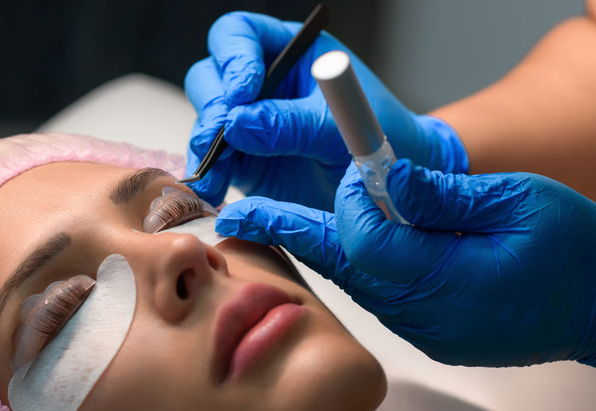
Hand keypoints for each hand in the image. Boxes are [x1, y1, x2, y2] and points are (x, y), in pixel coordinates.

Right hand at [185, 11, 468, 207]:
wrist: (390, 186)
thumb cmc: (379, 137)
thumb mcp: (341, 126)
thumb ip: (291, 123)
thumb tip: (236, 124)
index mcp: (292, 54)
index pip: (242, 35)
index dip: (234, 58)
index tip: (244, 92)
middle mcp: (264, 84)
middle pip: (212, 75)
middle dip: (214, 105)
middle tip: (222, 135)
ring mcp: (250, 123)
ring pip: (207, 118)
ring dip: (205, 144)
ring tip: (216, 174)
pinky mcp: (245, 160)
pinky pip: (213, 160)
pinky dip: (209, 174)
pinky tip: (214, 189)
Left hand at [215, 160, 595, 373]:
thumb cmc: (574, 252)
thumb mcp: (519, 204)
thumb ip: (445, 194)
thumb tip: (386, 178)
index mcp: (446, 278)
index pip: (363, 239)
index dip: (351, 201)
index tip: (358, 170)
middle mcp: (424, 312)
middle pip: (342, 266)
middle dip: (291, 233)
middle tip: (241, 216)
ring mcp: (424, 327)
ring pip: (355, 282)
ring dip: (322, 247)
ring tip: (276, 223)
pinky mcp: (430, 330)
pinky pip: (378, 295)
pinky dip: (356, 264)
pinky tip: (346, 242)